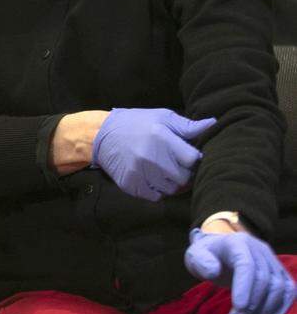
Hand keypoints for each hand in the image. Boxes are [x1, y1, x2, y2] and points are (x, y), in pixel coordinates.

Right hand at [91, 108, 215, 200]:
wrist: (101, 134)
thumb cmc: (136, 123)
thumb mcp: (161, 117)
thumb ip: (187, 125)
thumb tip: (213, 124)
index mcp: (161, 137)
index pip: (193, 159)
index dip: (195, 159)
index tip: (189, 156)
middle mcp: (151, 157)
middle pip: (184, 178)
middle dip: (185, 173)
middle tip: (177, 165)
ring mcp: (140, 173)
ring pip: (171, 189)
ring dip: (172, 183)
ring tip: (164, 171)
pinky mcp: (131, 185)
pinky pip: (155, 196)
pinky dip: (157, 190)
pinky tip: (152, 178)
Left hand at [185, 227, 295, 313]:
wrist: (219, 251)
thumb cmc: (206, 255)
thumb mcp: (195, 255)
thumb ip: (200, 261)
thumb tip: (212, 271)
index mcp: (237, 242)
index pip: (246, 265)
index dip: (245, 287)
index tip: (238, 308)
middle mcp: (258, 249)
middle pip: (263, 279)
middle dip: (251, 306)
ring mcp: (272, 260)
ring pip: (278, 287)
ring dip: (265, 311)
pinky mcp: (279, 272)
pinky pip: (289, 290)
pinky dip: (281, 307)